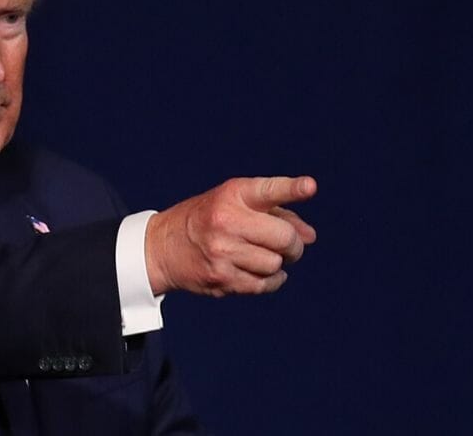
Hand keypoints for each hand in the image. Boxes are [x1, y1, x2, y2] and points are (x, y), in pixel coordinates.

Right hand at [145, 176, 317, 296]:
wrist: (162, 247)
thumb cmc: (207, 220)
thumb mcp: (234, 203)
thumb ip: (276, 213)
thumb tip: (310, 237)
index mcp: (231, 195)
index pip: (267, 191)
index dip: (292, 188)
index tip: (310, 187)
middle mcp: (226, 221)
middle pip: (284, 238)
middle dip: (293, 245)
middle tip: (287, 245)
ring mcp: (222, 252)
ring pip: (276, 264)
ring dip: (277, 263)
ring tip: (261, 256)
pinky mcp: (221, 278)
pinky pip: (264, 284)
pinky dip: (270, 280)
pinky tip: (259, 271)